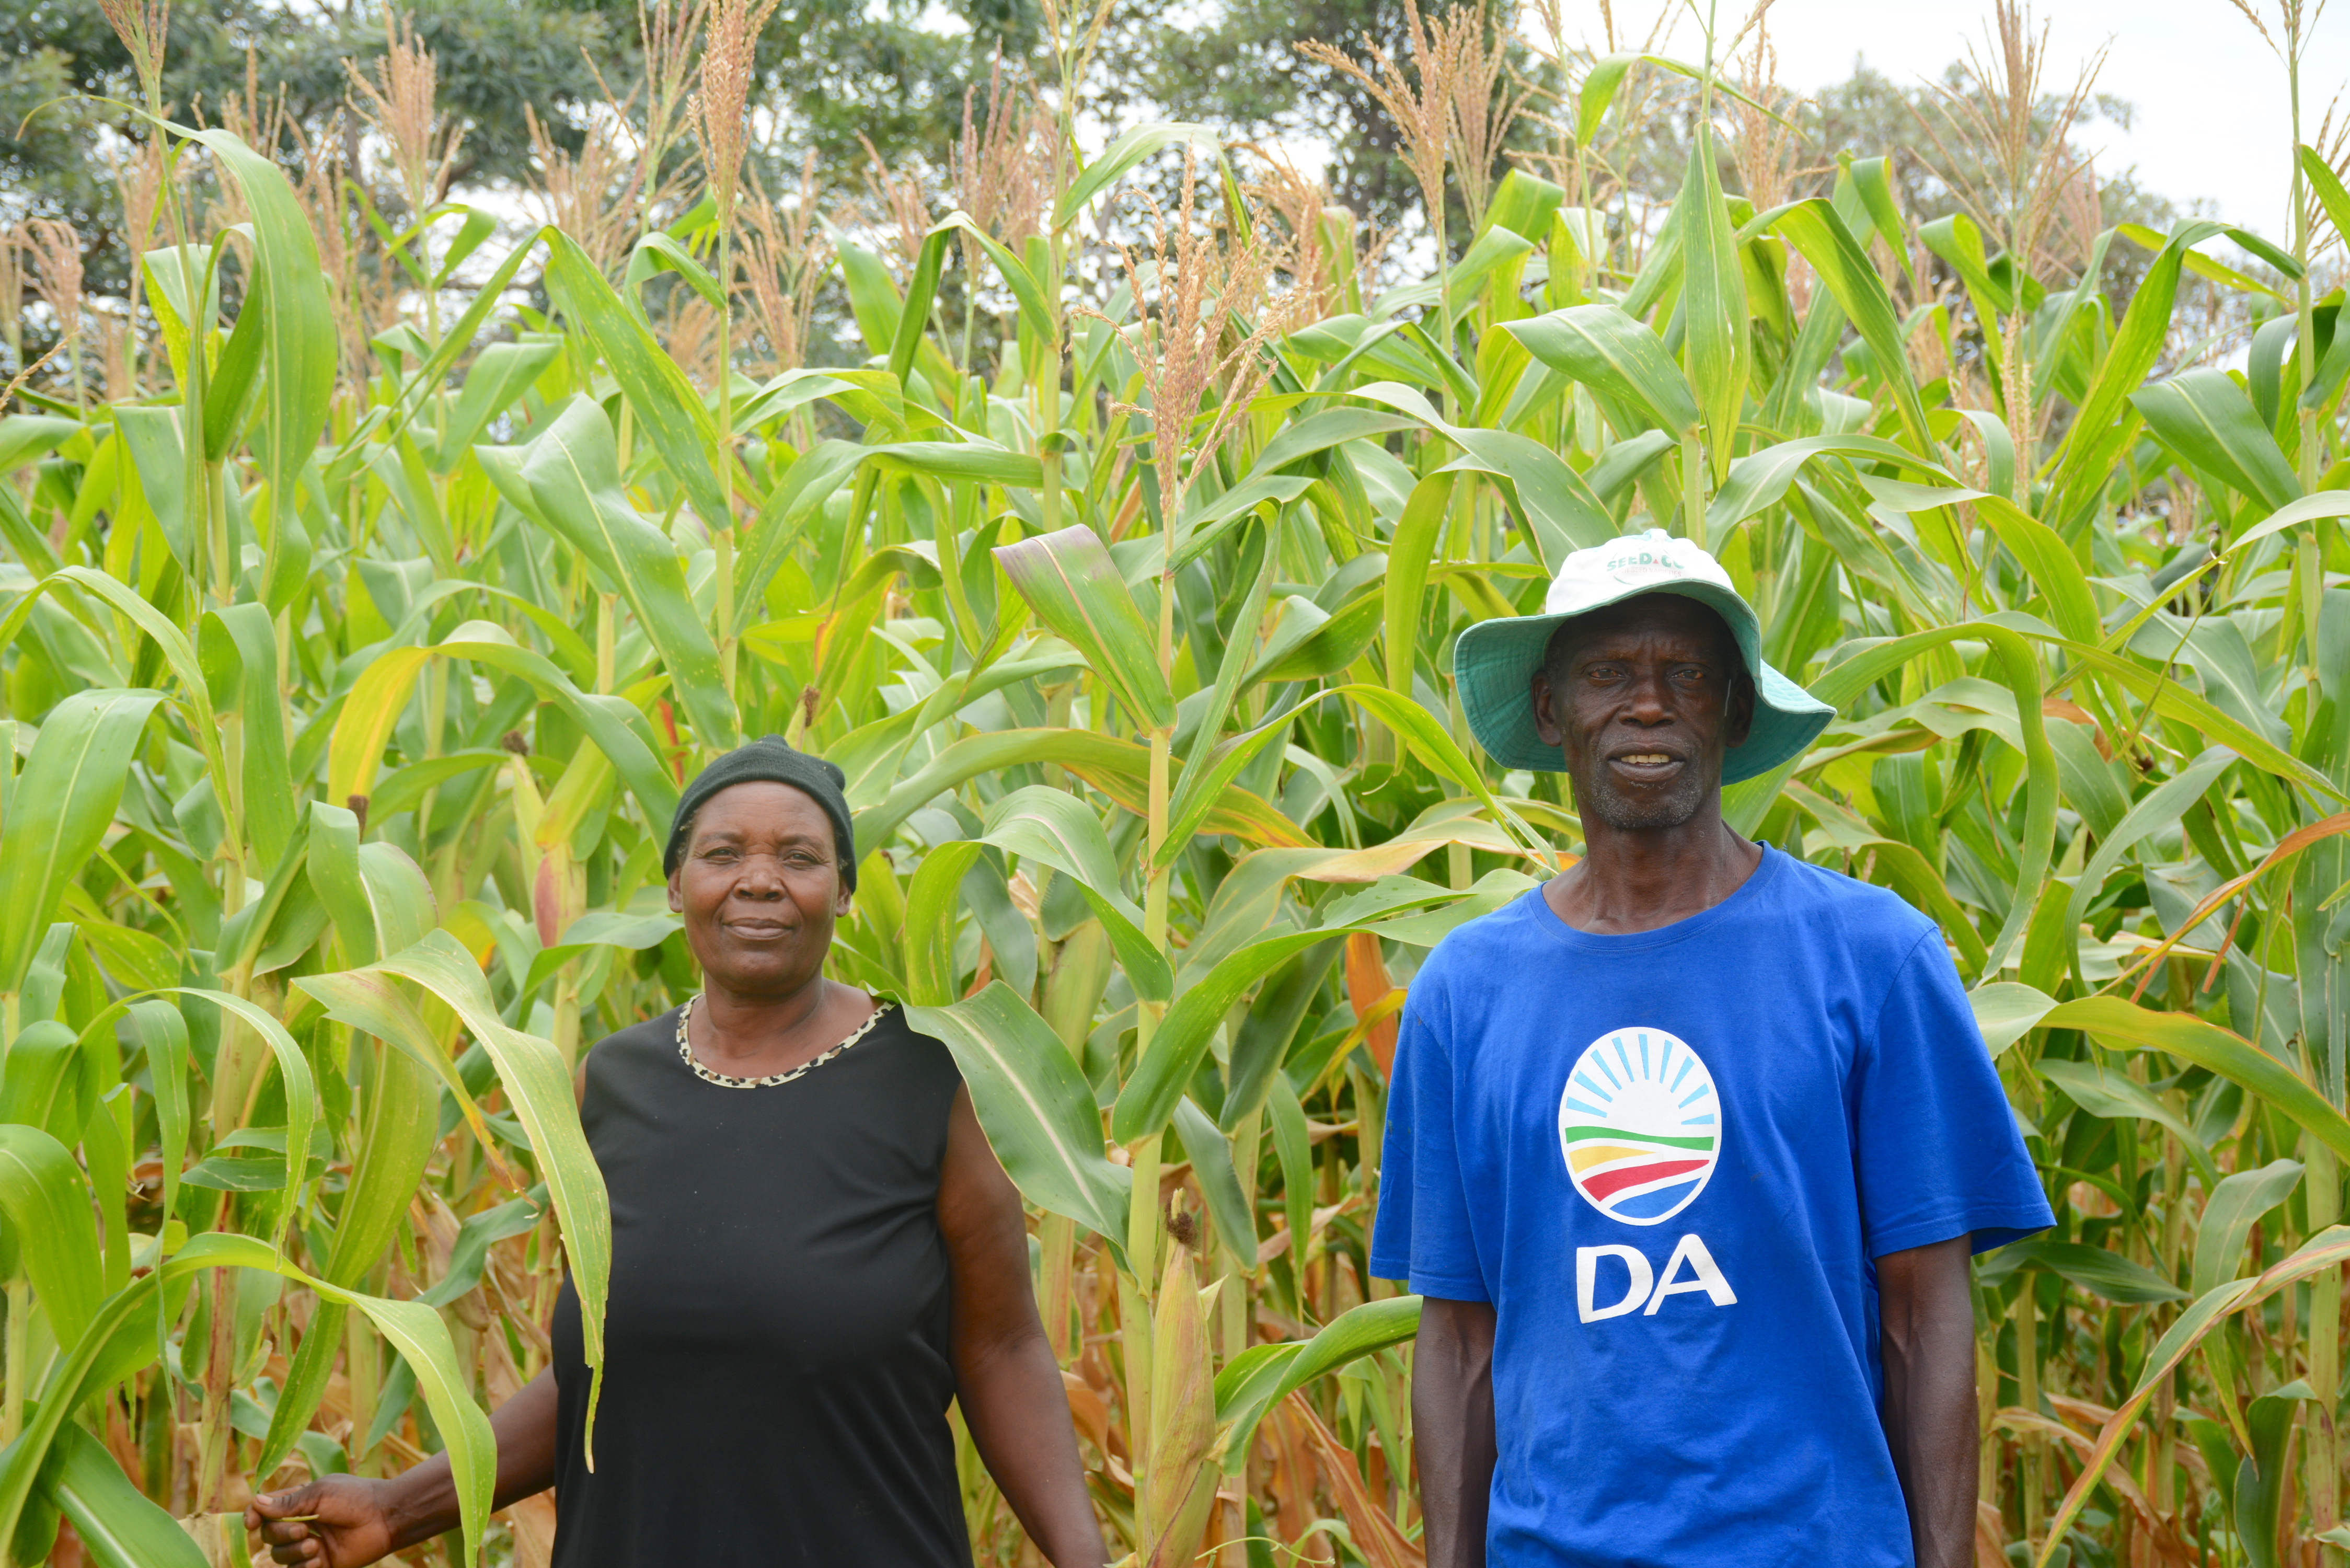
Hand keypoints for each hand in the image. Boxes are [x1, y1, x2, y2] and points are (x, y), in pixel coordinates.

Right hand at [244, 1476, 401, 1567]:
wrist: (384, 1518)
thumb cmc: (355, 1498)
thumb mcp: (320, 1494)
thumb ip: (288, 1503)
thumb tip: (256, 1502)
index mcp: (299, 1502)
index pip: (264, 1510)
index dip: (253, 1516)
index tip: (252, 1524)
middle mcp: (301, 1524)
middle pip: (269, 1535)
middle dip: (280, 1534)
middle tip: (304, 1530)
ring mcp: (309, 1545)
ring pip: (279, 1556)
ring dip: (293, 1552)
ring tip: (316, 1546)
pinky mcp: (320, 1563)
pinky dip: (305, 1567)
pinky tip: (321, 1559)